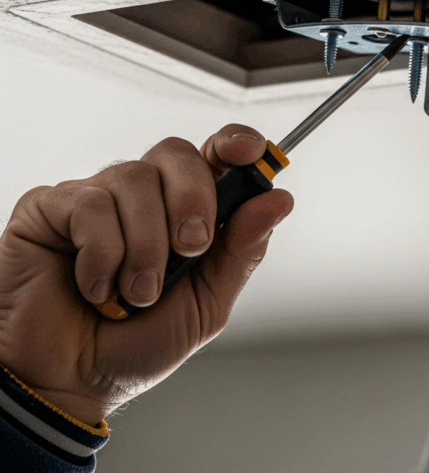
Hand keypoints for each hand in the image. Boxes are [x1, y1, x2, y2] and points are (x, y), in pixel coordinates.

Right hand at [0, 124, 293, 425]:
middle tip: (190, 248)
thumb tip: (279, 200)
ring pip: (134, 178)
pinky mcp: (51, 207)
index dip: (236, 142)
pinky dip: (102, 255)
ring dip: (146, 245)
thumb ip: (243, 250)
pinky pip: (89, 205)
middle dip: (193, 199)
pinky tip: (96, 288)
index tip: (250, 152)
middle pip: (177, 153)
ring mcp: (97, 196)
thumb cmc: (138, 342)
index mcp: (186, 208)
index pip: (215, 152)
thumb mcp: (208, 302)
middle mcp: (144, 194)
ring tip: (138, 293)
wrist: (70, 383)